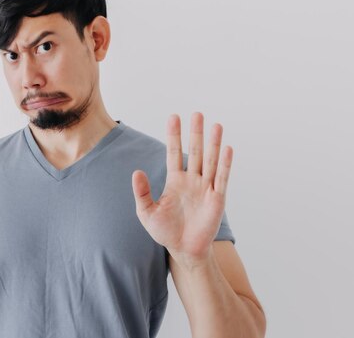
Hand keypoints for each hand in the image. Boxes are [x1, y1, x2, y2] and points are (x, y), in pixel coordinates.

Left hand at [131, 112, 232, 268]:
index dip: (174, 136)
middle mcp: (192, 180)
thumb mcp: (146, 212)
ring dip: (214, 144)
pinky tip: (227, 149)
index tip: (174, 117)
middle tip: (197, 114)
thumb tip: (136, 172)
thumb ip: (142, 192)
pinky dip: (225, 164)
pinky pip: (222, 179)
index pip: (174, 153)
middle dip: (195, 134)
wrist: (183, 250)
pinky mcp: (217, 199)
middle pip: (195, 152)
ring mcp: (206, 188)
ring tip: (215, 125)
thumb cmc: (165, 231)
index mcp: (175, 181)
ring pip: (211, 161)